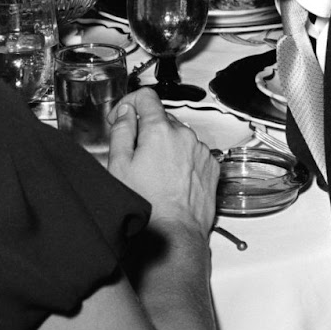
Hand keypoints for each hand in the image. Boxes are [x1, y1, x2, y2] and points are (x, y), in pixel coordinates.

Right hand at [106, 88, 218, 237]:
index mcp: (159, 131)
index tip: (123, 117)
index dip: (129, 104)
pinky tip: (172, 178)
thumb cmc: (147, 204)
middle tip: (136, 155)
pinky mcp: (211, 165)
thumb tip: (125, 113)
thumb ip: (121, 131)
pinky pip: (194, 151)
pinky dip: (183, 158)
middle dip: (147, 130)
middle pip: (162, 118)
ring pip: (179, 136)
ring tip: (156, 173)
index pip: (146, 97)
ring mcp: (200, 150)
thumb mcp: (119, 165)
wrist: (174, 231)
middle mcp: (184, 135)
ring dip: (166, 145)